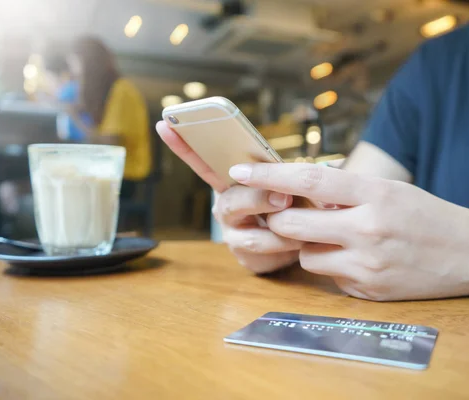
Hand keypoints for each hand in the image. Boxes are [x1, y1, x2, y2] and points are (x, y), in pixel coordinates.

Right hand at [156, 121, 301, 272]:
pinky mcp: (244, 256)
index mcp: (231, 182)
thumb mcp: (288, 183)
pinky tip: (300, 239)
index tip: (165, 124)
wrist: (303, 242)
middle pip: (232, 201)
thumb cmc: (292, 204)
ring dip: (279, 225)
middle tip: (285, 197)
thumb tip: (291, 176)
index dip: (184, 146)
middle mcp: (225, 207)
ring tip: (302, 219)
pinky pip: (263, 250)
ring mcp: (232, 233)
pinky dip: (286, 243)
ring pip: (250, 232)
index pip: (203, 162)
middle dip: (258, 198)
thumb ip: (282, 176)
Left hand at [229, 163, 468, 300]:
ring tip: (336, 238)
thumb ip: (346, 190)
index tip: (239, 171)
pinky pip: (329, 277)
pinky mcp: (368, 290)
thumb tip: (299, 189)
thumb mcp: (391, 189)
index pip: (309, 178)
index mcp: (375, 193)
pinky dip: (333, 266)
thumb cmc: (428, 215)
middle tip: (285, 213)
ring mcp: (367, 264)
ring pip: (305, 255)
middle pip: (293, 223)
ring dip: (308, 246)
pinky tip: (358, 259)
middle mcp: (368, 228)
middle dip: (281, 219)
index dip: (269, 174)